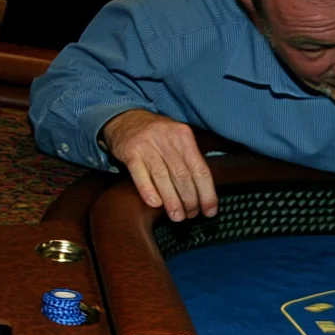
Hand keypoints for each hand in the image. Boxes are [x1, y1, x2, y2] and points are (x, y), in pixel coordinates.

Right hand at [100, 109, 217, 220]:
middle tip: (191, 215)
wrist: (125, 118)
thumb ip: (191, 161)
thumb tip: (206, 194)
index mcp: (184, 136)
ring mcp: (147, 144)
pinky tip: (155, 204)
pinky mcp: (130, 151)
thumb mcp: (178, 140)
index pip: (200, 170)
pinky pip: (140, 175)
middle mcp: (166, 138)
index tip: (209, 211)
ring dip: (172, 201)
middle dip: (189, 200)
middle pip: (182, 175)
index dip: (207, 194)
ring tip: (177, 216)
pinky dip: (148, 191)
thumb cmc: (158, 136)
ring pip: (163, 177)